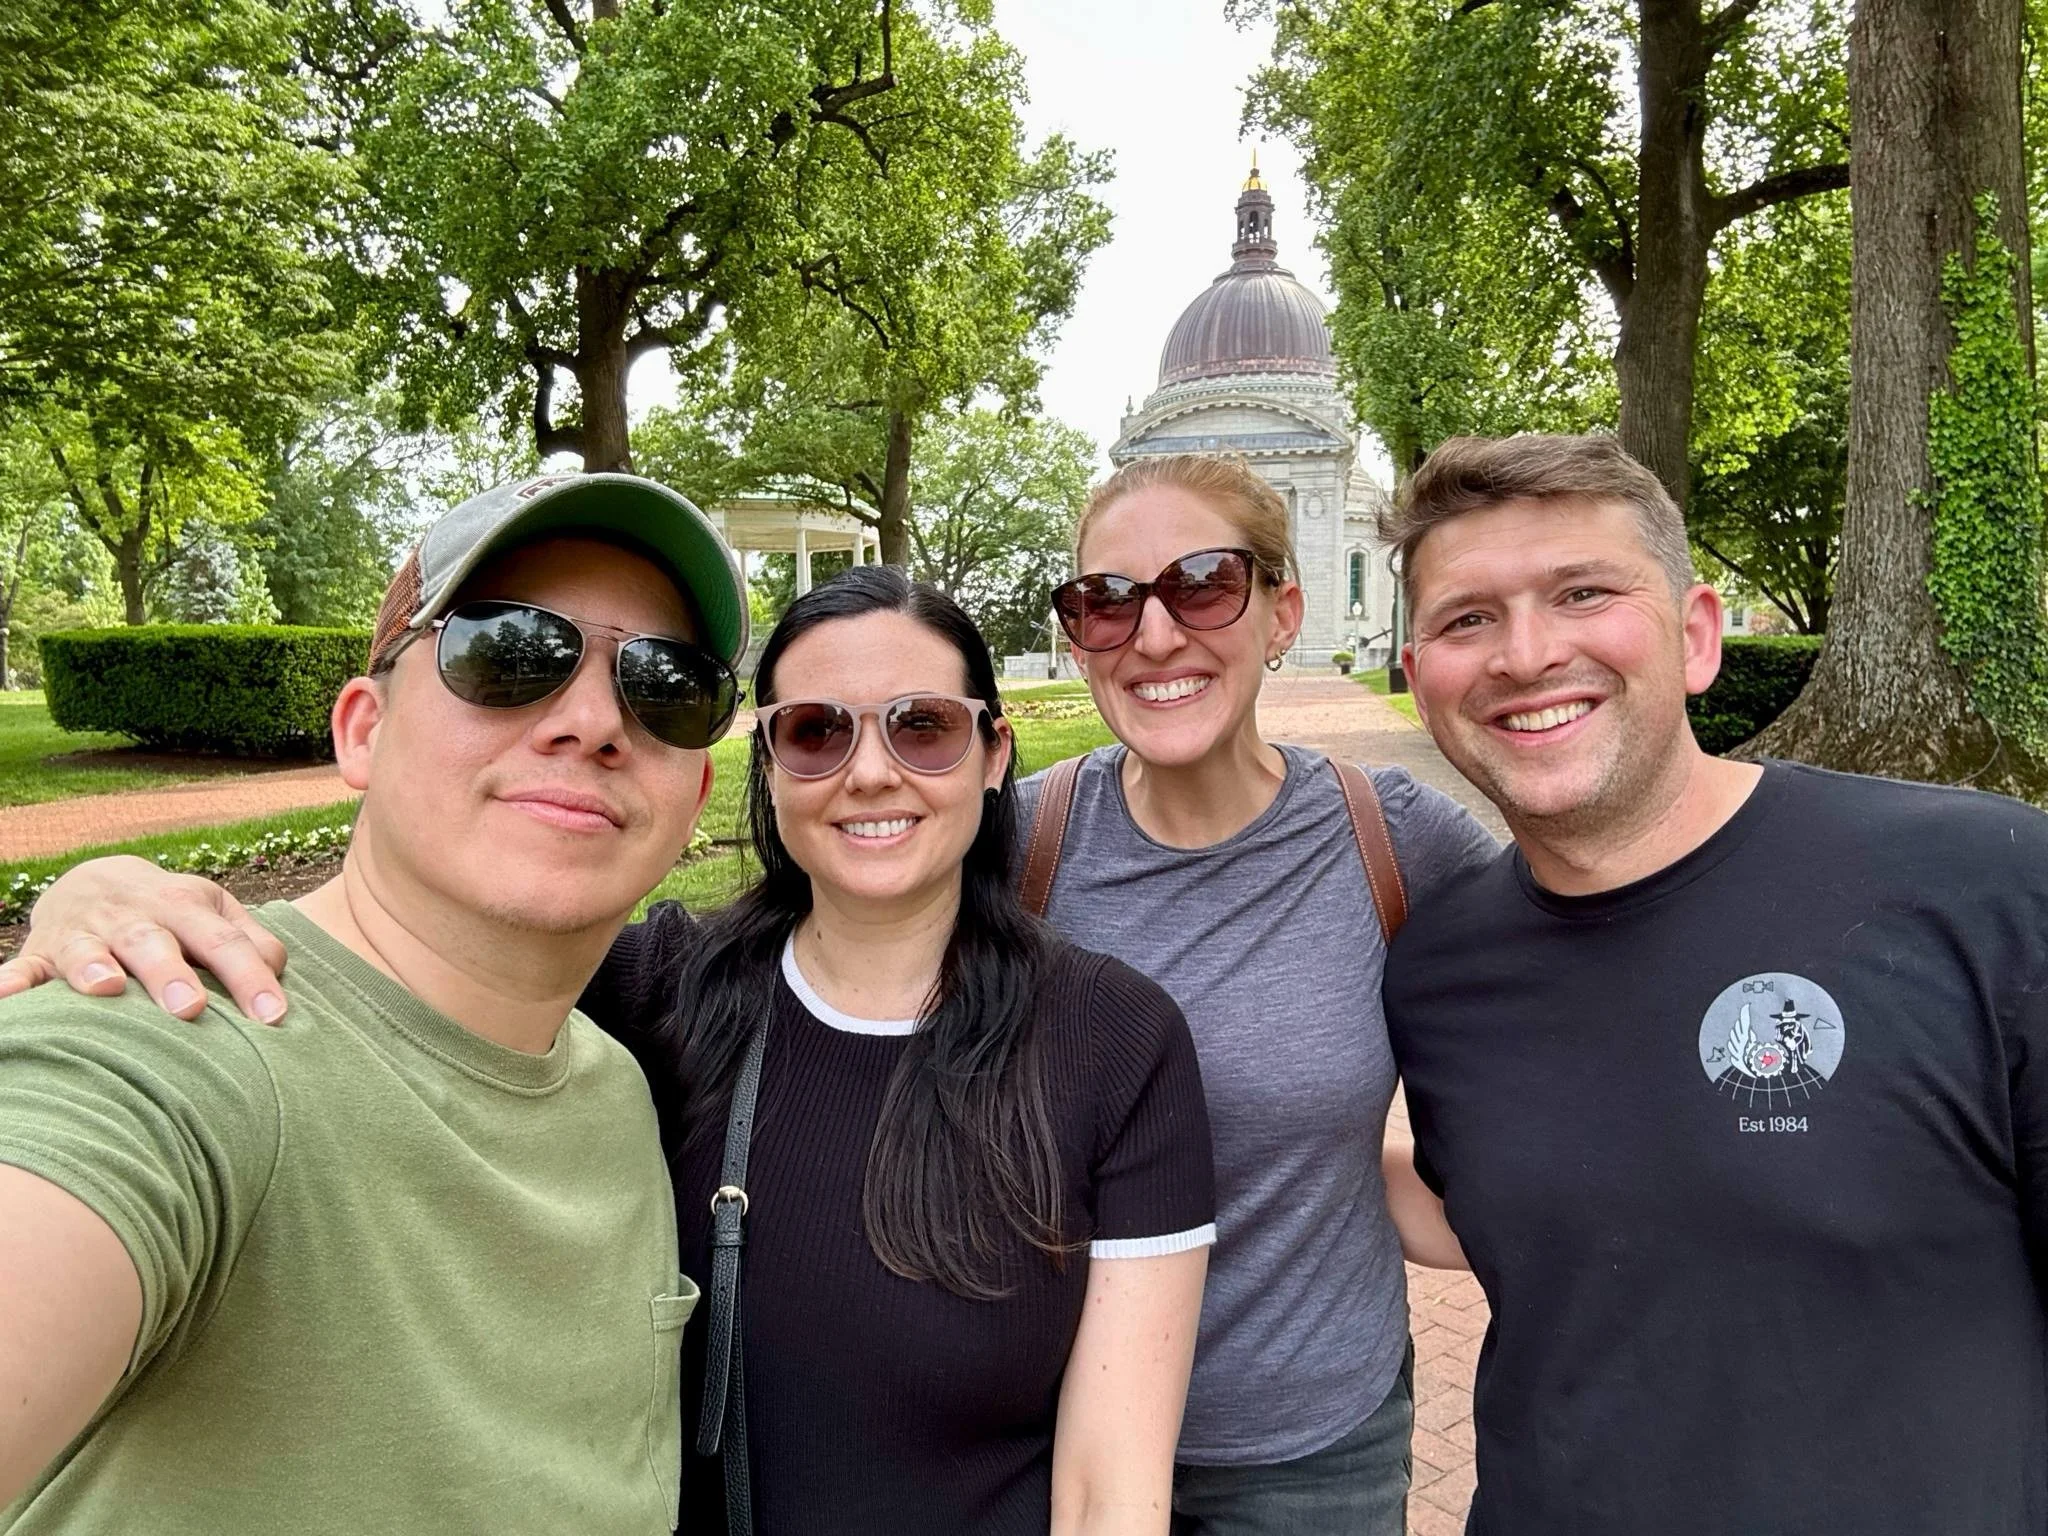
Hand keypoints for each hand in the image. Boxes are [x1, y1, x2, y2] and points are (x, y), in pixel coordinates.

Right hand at [0, 856, 288, 1023]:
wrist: (99, 879)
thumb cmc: (174, 912)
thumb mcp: (215, 914)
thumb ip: (252, 942)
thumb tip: (278, 972)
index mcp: (183, 905)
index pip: (223, 942)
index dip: (250, 978)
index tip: (274, 1017)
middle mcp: (132, 916)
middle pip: (153, 943)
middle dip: (170, 973)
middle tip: (190, 1009)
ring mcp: (83, 933)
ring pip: (87, 951)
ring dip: (93, 969)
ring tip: (107, 988)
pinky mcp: (41, 953)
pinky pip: (23, 970)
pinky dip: (10, 984)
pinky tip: (4, 998)